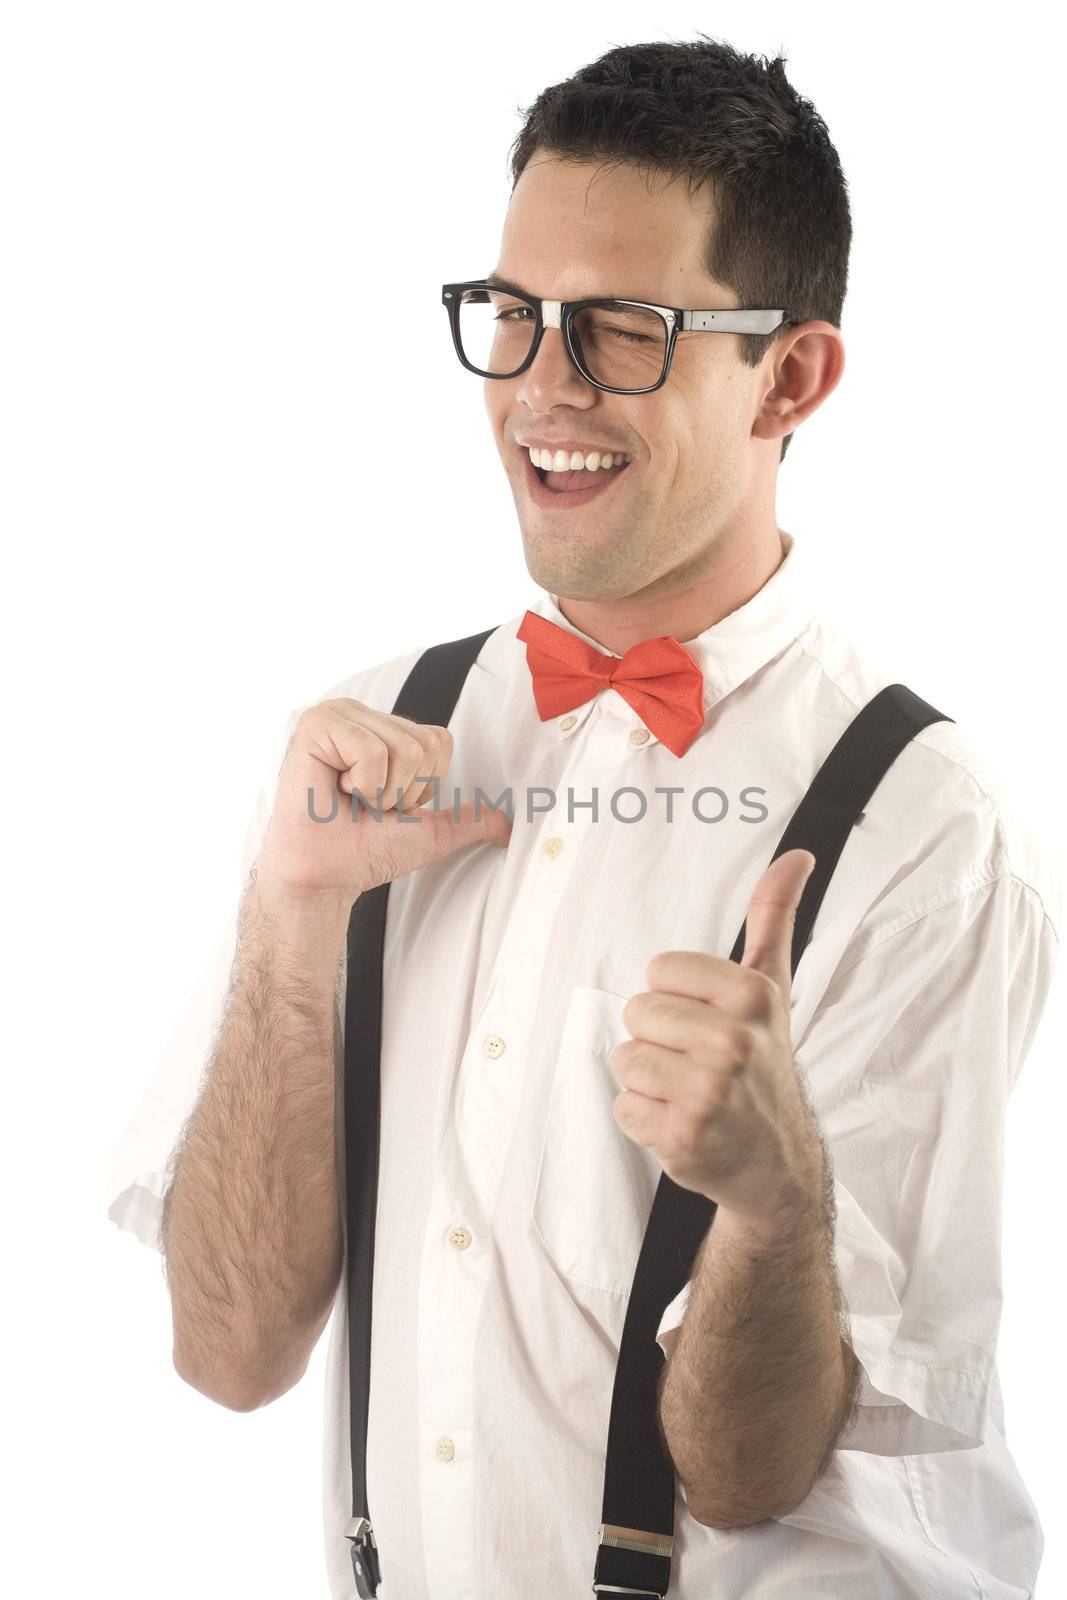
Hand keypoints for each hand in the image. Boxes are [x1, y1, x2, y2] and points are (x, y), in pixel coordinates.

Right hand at [256, 698, 511, 903]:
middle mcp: (359, 713)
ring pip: (403, 748)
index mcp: (382, 728)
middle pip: (425, 743)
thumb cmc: (364, 852)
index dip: (423, 784)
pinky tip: (334, 791)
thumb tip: (509, 825)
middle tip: (364, 804)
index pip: (439, 740)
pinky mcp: (316, 725)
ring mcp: (336, 715)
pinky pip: (372, 750)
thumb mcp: (430, 832)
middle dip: (403, 789)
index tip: (385, 805)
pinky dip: (362, 783)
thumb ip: (469, 820)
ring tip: (349, 800)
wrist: (324, 877)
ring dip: (381, 790)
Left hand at [609, 849, 823, 1229]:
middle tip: (698, 1065)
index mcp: (752, 997)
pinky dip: (643, 1121)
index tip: (707, 1023)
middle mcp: (734, 1043)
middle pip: (637, 1013)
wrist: (776, 1163)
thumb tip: (797, 856)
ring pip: (624, 1060)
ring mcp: (709, 1092)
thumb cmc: (763, 1068)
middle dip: (659, 1041)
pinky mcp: (683, 1136)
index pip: (659, 970)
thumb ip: (773, 919)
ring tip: (688, 1095)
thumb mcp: (772, 990)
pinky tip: (681, 1125)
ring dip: (648, 1082)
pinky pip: (622, 1107)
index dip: (675, 999)